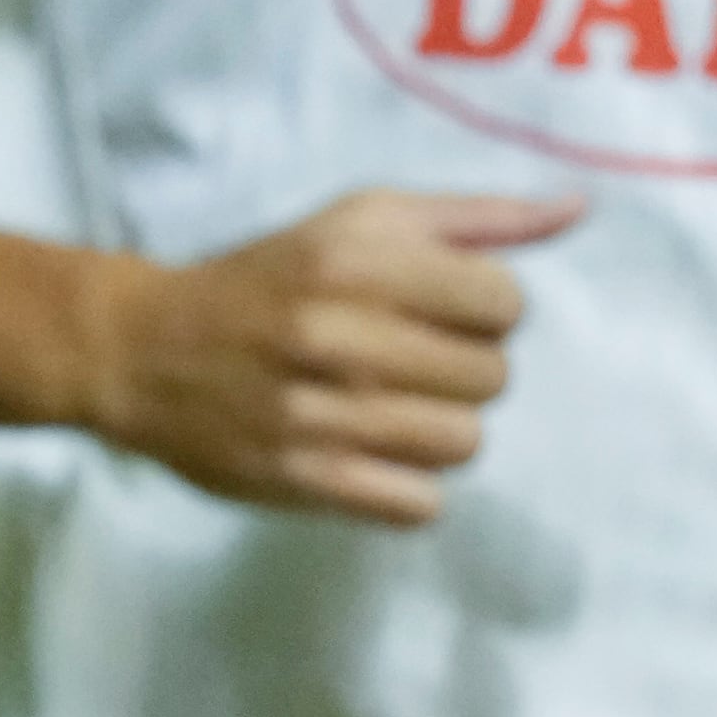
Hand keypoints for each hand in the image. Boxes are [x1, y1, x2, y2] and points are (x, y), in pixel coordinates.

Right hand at [87, 189, 586, 525]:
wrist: (140, 351)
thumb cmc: (266, 279)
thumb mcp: (355, 222)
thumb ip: (469, 219)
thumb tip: (576, 211)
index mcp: (355, 259)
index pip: (504, 302)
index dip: (485, 310)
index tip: (442, 313)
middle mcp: (338, 333)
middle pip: (493, 377)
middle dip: (464, 370)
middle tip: (411, 363)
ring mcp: (320, 414)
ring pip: (463, 444)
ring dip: (439, 430)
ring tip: (393, 410)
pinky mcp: (305, 482)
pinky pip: (420, 504)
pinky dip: (408, 486)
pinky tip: (373, 455)